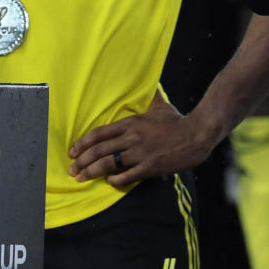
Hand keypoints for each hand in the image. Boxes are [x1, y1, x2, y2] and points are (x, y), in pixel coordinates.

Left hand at [68, 92, 217, 187]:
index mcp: (131, 123)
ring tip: (81, 178)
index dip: (83, 143)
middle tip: (73, 169)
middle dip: (82, 161)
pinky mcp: (149, 167)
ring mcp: (140, 153)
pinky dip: (115, 180)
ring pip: (108, 164)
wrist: (195, 135)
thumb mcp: (159, 106)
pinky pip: (126, 176)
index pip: (99, 133)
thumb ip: (148, 98)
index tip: (73, 150)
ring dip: (92, 172)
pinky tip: (109, 181)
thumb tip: (147, 86)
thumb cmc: (176, 121)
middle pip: (99, 150)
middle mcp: (131, 138)